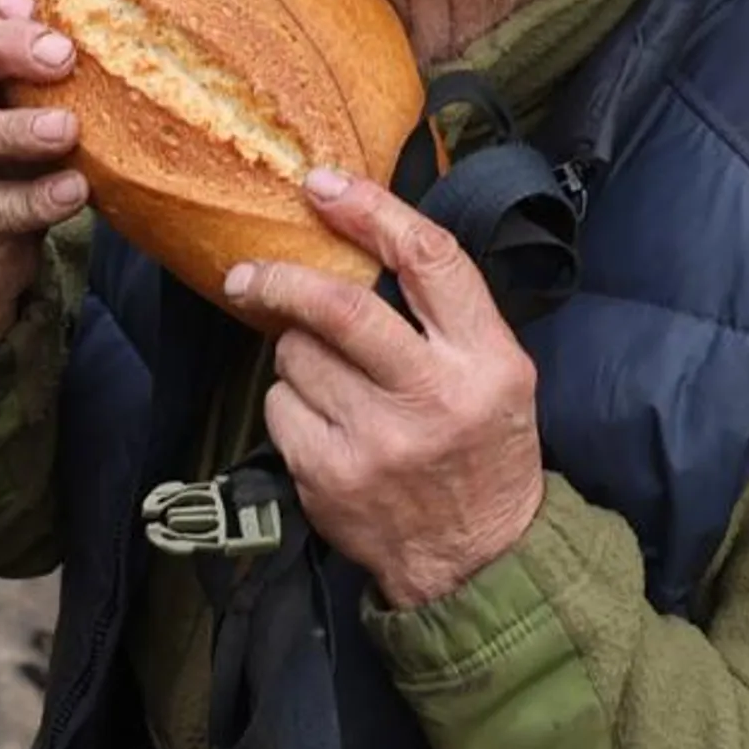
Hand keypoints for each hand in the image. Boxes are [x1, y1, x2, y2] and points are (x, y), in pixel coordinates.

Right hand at [0, 0, 86, 360]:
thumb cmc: (11, 162)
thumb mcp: (18, 105)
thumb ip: (48, 67)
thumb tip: (147, 15)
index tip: (30, 0)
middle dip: (6, 46)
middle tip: (63, 54)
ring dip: (16, 128)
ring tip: (67, 129)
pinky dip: (36, 197)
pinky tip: (76, 190)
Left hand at [220, 170, 545, 610]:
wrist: (476, 562)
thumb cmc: (484, 451)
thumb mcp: (499, 374)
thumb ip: (445, 313)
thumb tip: (362, 238)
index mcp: (485, 360)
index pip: (427, 260)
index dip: (370, 211)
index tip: (323, 186)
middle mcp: (432, 396)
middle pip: (339, 308)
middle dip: (283, 279)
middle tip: (249, 274)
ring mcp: (376, 440)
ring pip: (297, 356)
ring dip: (296, 353)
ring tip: (329, 378)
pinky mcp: (329, 476)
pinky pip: (280, 408)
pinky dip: (289, 403)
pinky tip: (322, 422)